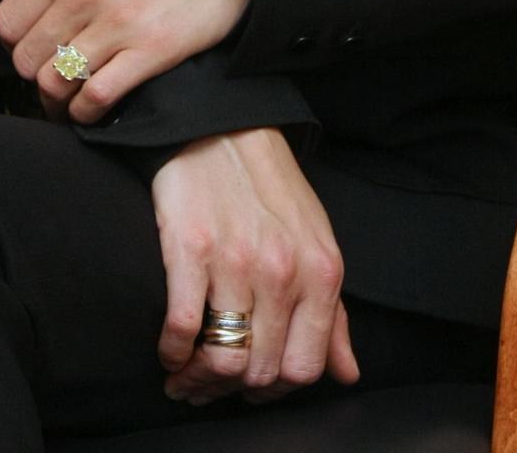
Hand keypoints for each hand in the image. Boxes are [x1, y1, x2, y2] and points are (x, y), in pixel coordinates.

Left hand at [0, 0, 256, 122]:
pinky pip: (96, 98)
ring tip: (71, 94)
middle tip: (55, 71)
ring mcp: (119, 23)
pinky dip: (87, 111)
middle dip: (36, 72)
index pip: (6, 22)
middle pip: (27, 58)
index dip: (16, 41)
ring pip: (55, 82)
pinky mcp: (152, 50)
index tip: (36, 44)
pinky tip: (94, 104)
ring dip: (58, 98)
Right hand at [153, 128, 359, 405]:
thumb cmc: (269, 187)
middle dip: (233, 390)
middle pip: (262, 371)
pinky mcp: (190, 249)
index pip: (305, 368)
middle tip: (211, 386)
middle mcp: (284, 270)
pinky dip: (172, 352)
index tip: (252, 387)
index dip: (275, 389)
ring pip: (223, 360)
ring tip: (186, 376)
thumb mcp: (315, 243)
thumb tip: (347, 372)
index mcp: (321, 271)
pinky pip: (181, 329)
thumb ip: (333, 314)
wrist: (223, 126)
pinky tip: (169, 349)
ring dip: (199, 380)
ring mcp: (238, 261)